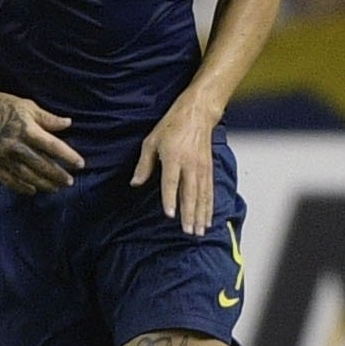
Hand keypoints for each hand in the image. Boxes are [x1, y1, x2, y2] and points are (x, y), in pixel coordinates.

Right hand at [0, 86, 82, 193]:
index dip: (68, 156)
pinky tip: (32, 190)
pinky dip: (21, 187)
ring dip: (43, 184)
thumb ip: (48, 118)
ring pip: (27, 176)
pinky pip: (9, 180)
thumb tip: (68, 124)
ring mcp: (3, 156)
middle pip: (42, 165)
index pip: (53, 146)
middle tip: (70, 182)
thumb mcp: (27, 107)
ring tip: (56, 188)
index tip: (80, 164)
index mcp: (27, 129)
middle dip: (58, 175)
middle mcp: (16, 145)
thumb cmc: (3, 104)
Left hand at [131, 96, 216, 235]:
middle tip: (189, 232)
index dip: (170, 199)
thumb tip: (135, 183)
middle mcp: (190, 164)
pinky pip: (210, 191)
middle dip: (190, 214)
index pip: (171, 182)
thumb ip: (144, 164)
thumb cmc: (173, 125)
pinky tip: (208, 219)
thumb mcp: (152, 141)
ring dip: (201, 215)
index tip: (170, 215)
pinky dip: (210, 207)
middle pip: (190, 193)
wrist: (198, 113)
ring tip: (200, 231)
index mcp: (174, 157)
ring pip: (202, 196)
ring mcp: (202, 168)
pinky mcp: (209, 169)